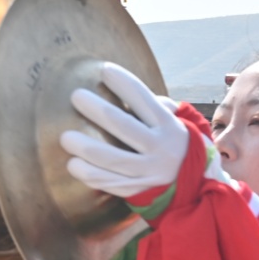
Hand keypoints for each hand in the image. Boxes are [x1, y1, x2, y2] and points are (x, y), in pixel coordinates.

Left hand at [59, 62, 188, 197]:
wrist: (192, 180)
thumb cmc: (169, 141)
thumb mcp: (172, 121)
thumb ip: (153, 103)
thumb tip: (130, 87)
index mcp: (167, 124)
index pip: (144, 99)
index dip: (124, 83)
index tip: (105, 70)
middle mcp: (159, 147)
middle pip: (124, 126)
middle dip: (98, 110)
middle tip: (76, 96)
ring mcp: (149, 171)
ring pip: (114, 159)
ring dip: (87, 148)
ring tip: (66, 138)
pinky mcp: (138, 189)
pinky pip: (110, 182)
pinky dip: (90, 174)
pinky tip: (73, 164)